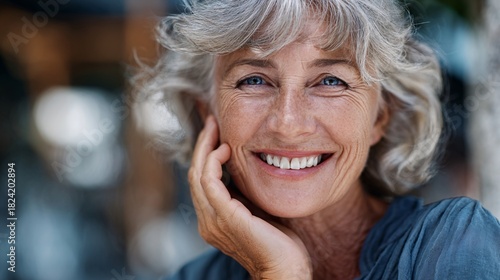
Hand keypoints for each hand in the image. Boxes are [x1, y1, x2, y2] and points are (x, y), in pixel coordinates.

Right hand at [188, 115, 311, 279]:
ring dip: (206, 147)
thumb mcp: (257, 210)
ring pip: (198, 174)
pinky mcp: (224, 217)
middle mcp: (207, 220)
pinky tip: (225, 148)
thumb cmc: (278, 242)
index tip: (217, 132)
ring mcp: (213, 220)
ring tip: (215, 126)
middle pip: (195, 173)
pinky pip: (209, 182)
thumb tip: (246, 167)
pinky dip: (214, 162)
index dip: (206, 153)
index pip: (202, 180)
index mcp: (214, 218)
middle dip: (203, 144)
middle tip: (212, 121)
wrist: (285, 269)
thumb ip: (246, 192)